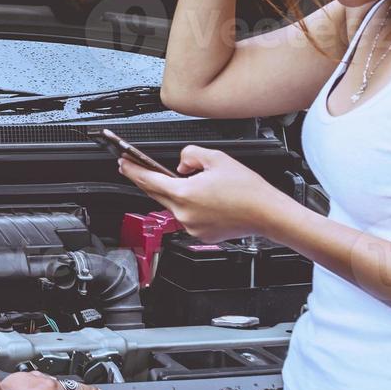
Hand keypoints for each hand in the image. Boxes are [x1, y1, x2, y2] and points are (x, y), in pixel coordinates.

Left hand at [118, 144, 292, 243]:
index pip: (148, 180)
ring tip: (192, 183)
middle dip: (145, 181)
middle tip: (134, 168)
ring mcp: (191, 227)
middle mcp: (184, 213)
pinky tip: (205, 199)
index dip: (132, 170)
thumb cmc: (247, 190)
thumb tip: (181, 164)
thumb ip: (190, 155)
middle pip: (156, 194)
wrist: (267, 214)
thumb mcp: (216, 158)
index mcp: (184, 194)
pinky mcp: (201, 235)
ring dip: (174, 193)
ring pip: (173, 206)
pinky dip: (189, 206)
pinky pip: (187, 217)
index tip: (123, 163)